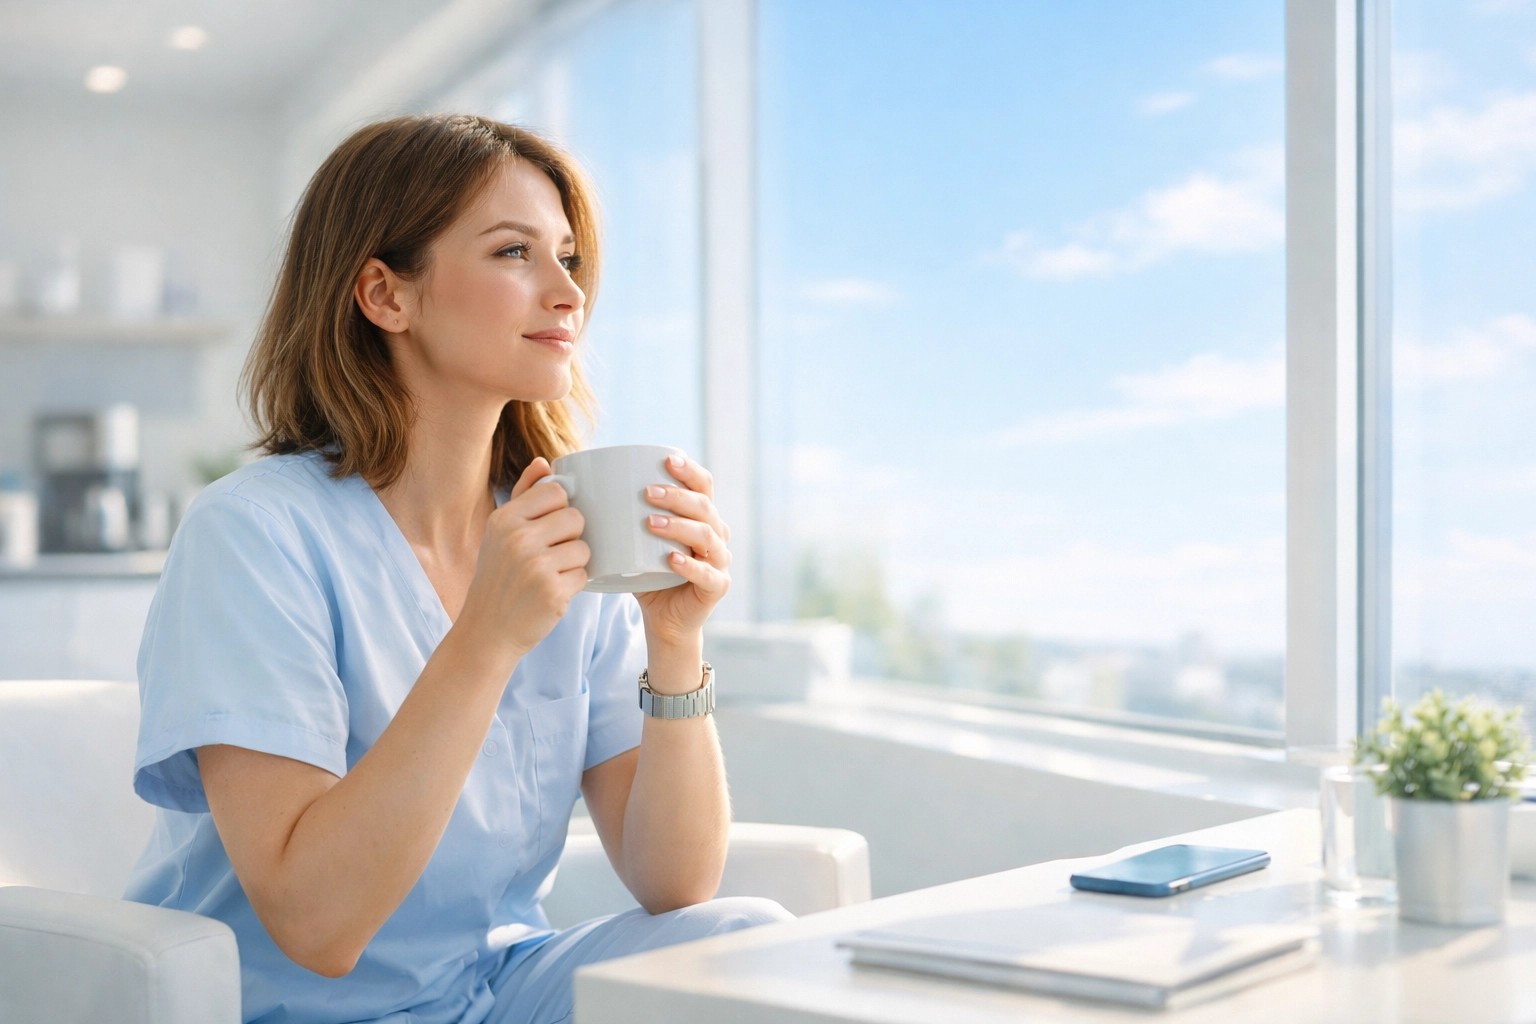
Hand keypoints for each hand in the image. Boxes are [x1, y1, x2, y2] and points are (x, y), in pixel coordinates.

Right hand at [456, 458, 589, 664]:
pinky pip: (584, 576)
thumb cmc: (498, 578)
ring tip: (551, 575)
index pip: (555, 491)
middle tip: (551, 556)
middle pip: (575, 518)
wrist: (487, 631)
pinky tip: (552, 593)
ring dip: (575, 564)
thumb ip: (523, 496)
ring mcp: (535, 566)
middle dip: (571, 537)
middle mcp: (518, 539)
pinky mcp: (553, 592)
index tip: (549, 527)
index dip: (561, 509)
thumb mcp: (499, 534)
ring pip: (584, 548)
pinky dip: (574, 586)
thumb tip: (544, 462)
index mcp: (504, 519)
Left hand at [635, 454, 730, 648]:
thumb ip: (621, 518)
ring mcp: (720, 561)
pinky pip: (708, 573)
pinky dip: (689, 565)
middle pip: (705, 506)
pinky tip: (671, 558)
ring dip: (679, 525)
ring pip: (707, 535)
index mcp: (702, 517)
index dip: (689, 471)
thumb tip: (576, 489)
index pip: (703, 485)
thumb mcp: (636, 543)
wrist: (665, 620)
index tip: (666, 460)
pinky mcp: (717, 587)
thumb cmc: (649, 576)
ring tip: (650, 522)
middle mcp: (716, 535)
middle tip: (647, 492)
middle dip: (677, 496)